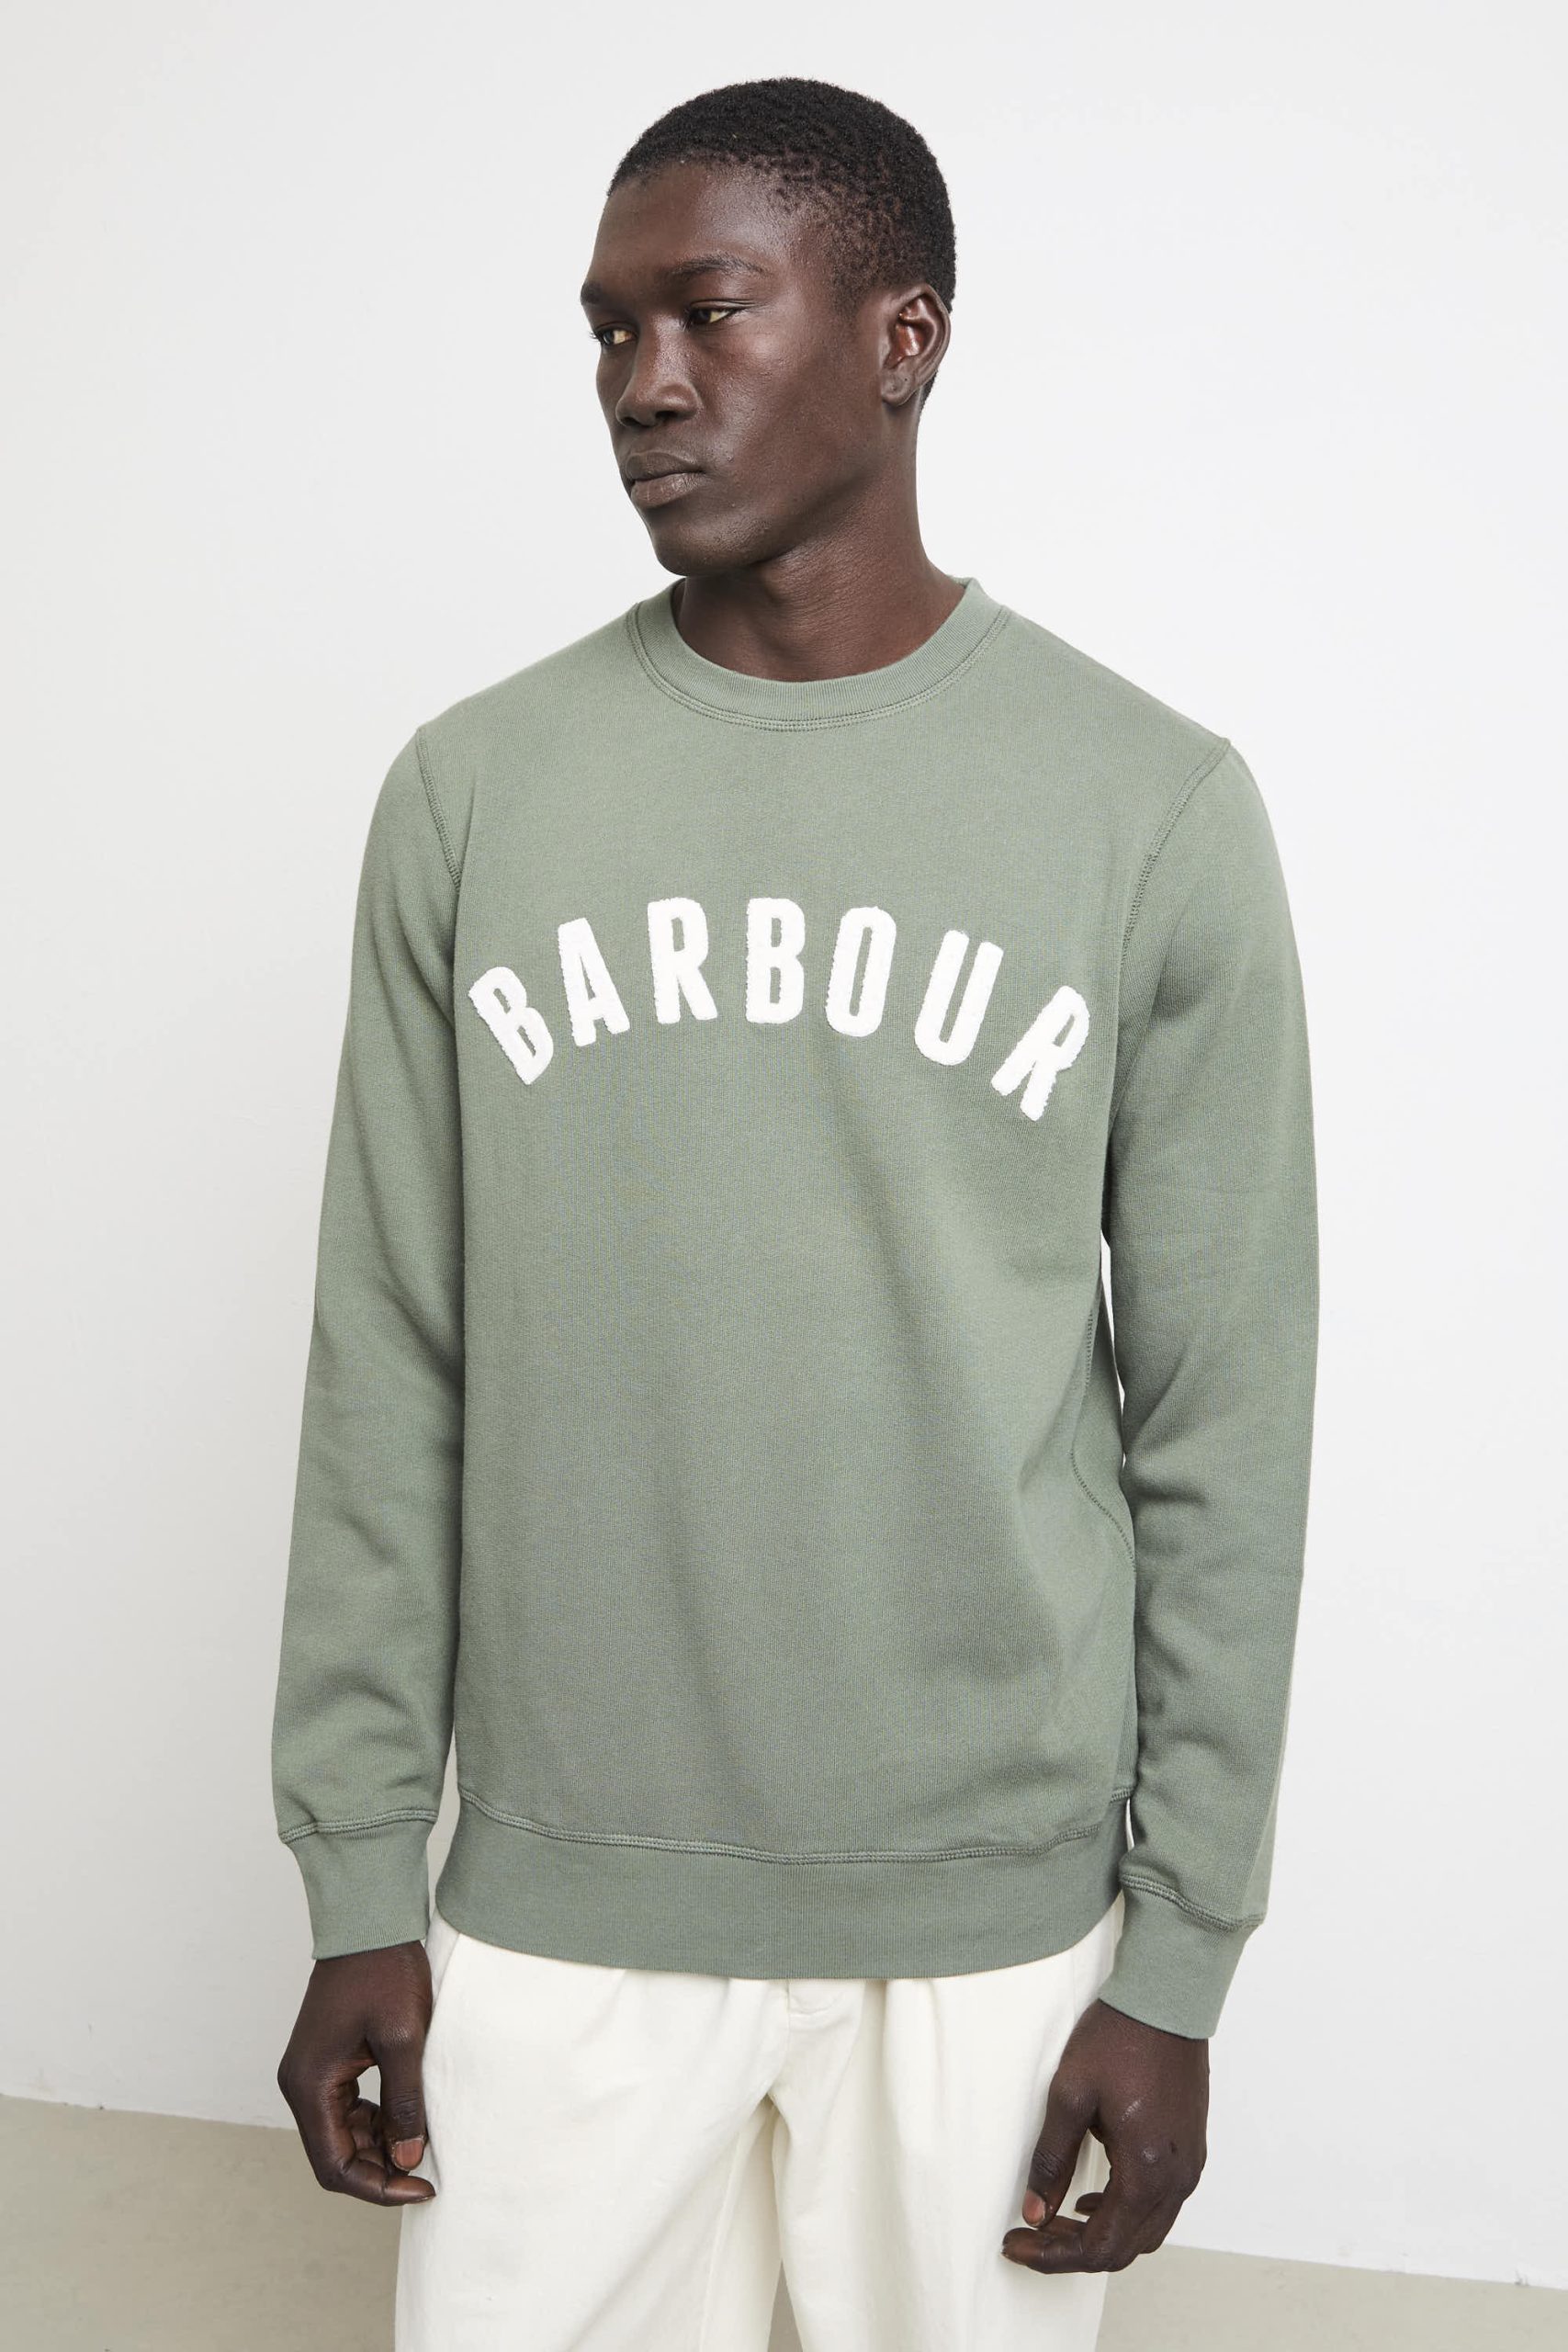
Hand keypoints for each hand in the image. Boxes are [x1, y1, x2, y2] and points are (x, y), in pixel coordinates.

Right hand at [276, 1941, 437, 2204]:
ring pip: (341, 2134)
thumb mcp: (405, 2039)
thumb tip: (407, 2160)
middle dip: (379, 2171)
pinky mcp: (326, 2062)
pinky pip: (347, 2109)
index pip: (334, 2165)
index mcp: (309, 2085)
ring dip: (378, 2147)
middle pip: (334, 2155)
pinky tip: (407, 2118)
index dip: (377, 2187)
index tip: (421, 2187)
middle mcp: (300, 2085)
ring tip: (422, 2145)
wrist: (371, 1921)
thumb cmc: (385, 1971)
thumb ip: (404, 2104)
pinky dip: (375, 2122)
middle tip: (426, 2173)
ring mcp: (311, 2073)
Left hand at [1000, 1997, 1207, 2272]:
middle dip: (1070, 2249)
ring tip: (1052, 2217)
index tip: (1015, 2243)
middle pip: (1123, 2248)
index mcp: (1147, 2172)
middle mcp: (1176, 2180)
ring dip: (1099, 2234)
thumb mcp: (1071, 2095)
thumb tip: (1035, 2213)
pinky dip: (1124, 2213)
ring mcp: (1189, 2166)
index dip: (1052, 2256)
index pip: (1099, 2247)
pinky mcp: (1191, 2150)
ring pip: (1144, 2232)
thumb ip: (1052, 2159)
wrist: (1167, 1998)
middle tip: (1026, 2233)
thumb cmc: (1120, 2038)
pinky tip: (1091, 2196)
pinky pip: (1159, 2206)